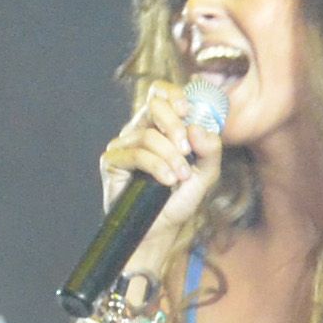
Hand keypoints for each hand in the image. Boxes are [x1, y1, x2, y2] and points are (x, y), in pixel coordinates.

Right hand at [95, 78, 226, 272]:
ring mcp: (124, 144)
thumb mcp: (206, 173)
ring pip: (148, 135)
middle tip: (186, 150)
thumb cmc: (180, 198)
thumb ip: (211, 149)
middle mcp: (139, 130)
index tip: (187, 110)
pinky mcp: (112, 161)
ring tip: (180, 177)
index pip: (160, 93)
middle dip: (175, 125)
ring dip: (170, 156)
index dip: (173, 94)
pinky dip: (156, 166)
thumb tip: (197, 128)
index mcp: (160, 125)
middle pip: (154, 106)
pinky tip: (167, 181)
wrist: (161, 229)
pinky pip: (136, 154)